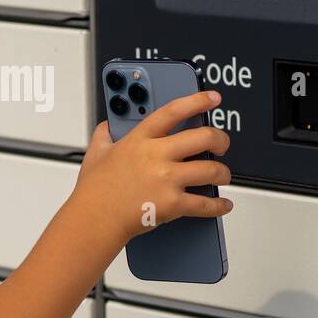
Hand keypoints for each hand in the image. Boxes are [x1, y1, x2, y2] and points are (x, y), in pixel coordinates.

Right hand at [72, 90, 232, 246]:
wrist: (94, 219)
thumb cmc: (95, 190)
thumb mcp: (96, 154)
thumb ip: (105, 135)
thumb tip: (108, 126)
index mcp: (140, 139)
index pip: (173, 111)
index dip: (197, 100)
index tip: (212, 98)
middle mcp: (156, 155)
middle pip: (203, 137)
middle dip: (220, 139)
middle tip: (222, 144)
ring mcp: (166, 179)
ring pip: (211, 170)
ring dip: (223, 173)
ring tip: (222, 175)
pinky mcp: (172, 204)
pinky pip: (205, 203)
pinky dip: (218, 205)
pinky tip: (222, 205)